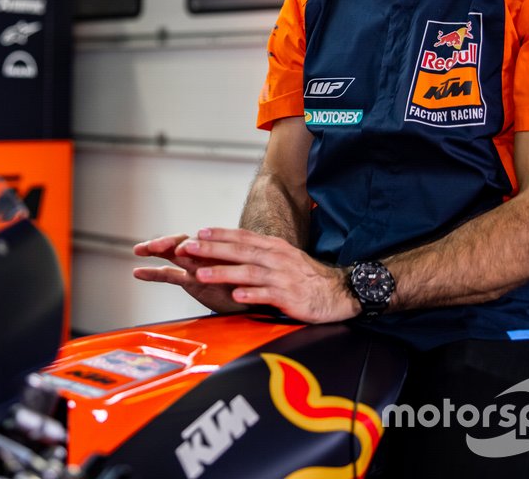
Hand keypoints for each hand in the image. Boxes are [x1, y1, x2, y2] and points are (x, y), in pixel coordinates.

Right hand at [133, 233, 248, 313]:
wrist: (259, 295)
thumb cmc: (257, 278)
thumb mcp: (251, 270)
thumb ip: (243, 262)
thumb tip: (247, 254)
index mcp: (218, 248)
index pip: (198, 240)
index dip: (188, 243)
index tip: (181, 248)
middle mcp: (205, 256)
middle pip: (181, 244)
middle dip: (166, 243)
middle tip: (153, 247)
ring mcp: (195, 267)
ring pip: (172, 256)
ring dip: (156, 251)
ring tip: (139, 250)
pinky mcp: (190, 281)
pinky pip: (169, 276)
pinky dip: (153, 274)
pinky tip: (138, 272)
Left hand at [172, 228, 359, 323]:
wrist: (339, 291)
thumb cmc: (307, 276)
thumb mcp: (284, 257)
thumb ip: (261, 253)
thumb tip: (234, 249)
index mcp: (274, 246)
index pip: (243, 236)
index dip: (220, 234)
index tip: (199, 232)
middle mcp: (276, 258)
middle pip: (240, 250)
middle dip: (212, 249)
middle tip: (189, 248)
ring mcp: (282, 277)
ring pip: (248, 271)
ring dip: (223, 272)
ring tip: (201, 274)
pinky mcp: (289, 296)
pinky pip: (267, 295)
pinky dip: (251, 294)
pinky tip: (235, 296)